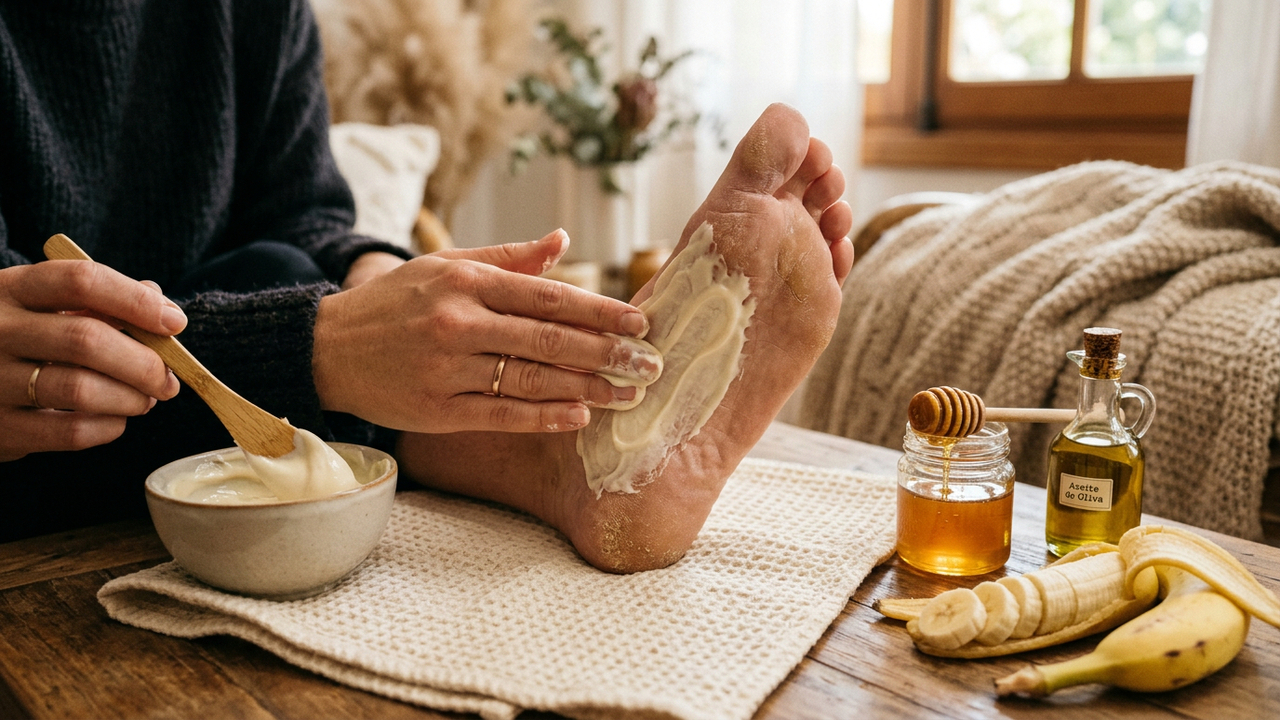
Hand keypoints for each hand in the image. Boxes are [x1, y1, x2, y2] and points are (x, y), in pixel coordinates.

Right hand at [0, 260, 183, 460]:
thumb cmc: (15, 338)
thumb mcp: (41, 306)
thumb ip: (98, 301)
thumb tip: (159, 303)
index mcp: (10, 289)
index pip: (81, 281)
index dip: (137, 301)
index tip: (175, 322)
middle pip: (87, 340)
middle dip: (145, 363)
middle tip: (169, 379)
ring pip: (81, 389)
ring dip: (132, 398)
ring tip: (146, 399)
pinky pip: (70, 431)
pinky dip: (109, 427)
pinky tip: (115, 420)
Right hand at [313, 229, 659, 432]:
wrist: (326, 348)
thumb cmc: (394, 304)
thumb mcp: (444, 266)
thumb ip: (507, 259)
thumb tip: (561, 241)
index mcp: (466, 283)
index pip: (548, 297)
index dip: (599, 312)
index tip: (640, 323)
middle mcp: (458, 324)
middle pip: (548, 340)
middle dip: (607, 354)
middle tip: (650, 365)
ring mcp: (447, 370)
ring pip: (531, 380)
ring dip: (586, 388)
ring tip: (627, 394)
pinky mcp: (436, 411)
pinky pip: (501, 414)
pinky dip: (544, 416)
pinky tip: (579, 416)